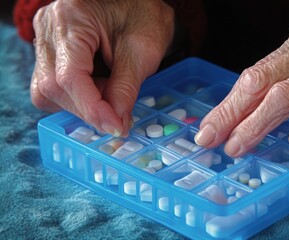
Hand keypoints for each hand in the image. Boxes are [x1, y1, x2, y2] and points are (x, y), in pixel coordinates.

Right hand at [31, 0, 173, 136]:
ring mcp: (45, 38)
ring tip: (111, 93)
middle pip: (53, 87)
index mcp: (71, 19)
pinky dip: (78, 96)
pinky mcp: (51, 48)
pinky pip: (53, 84)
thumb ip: (126, 87)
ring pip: (48, 90)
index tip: (116, 127)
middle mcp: (48, 28)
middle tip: (119, 114)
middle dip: (88, 109)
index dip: (92, 109)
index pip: (69, 77)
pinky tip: (100, 88)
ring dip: (82, 104)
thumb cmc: (144, 14)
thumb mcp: (143, 49)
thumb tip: (115, 123)